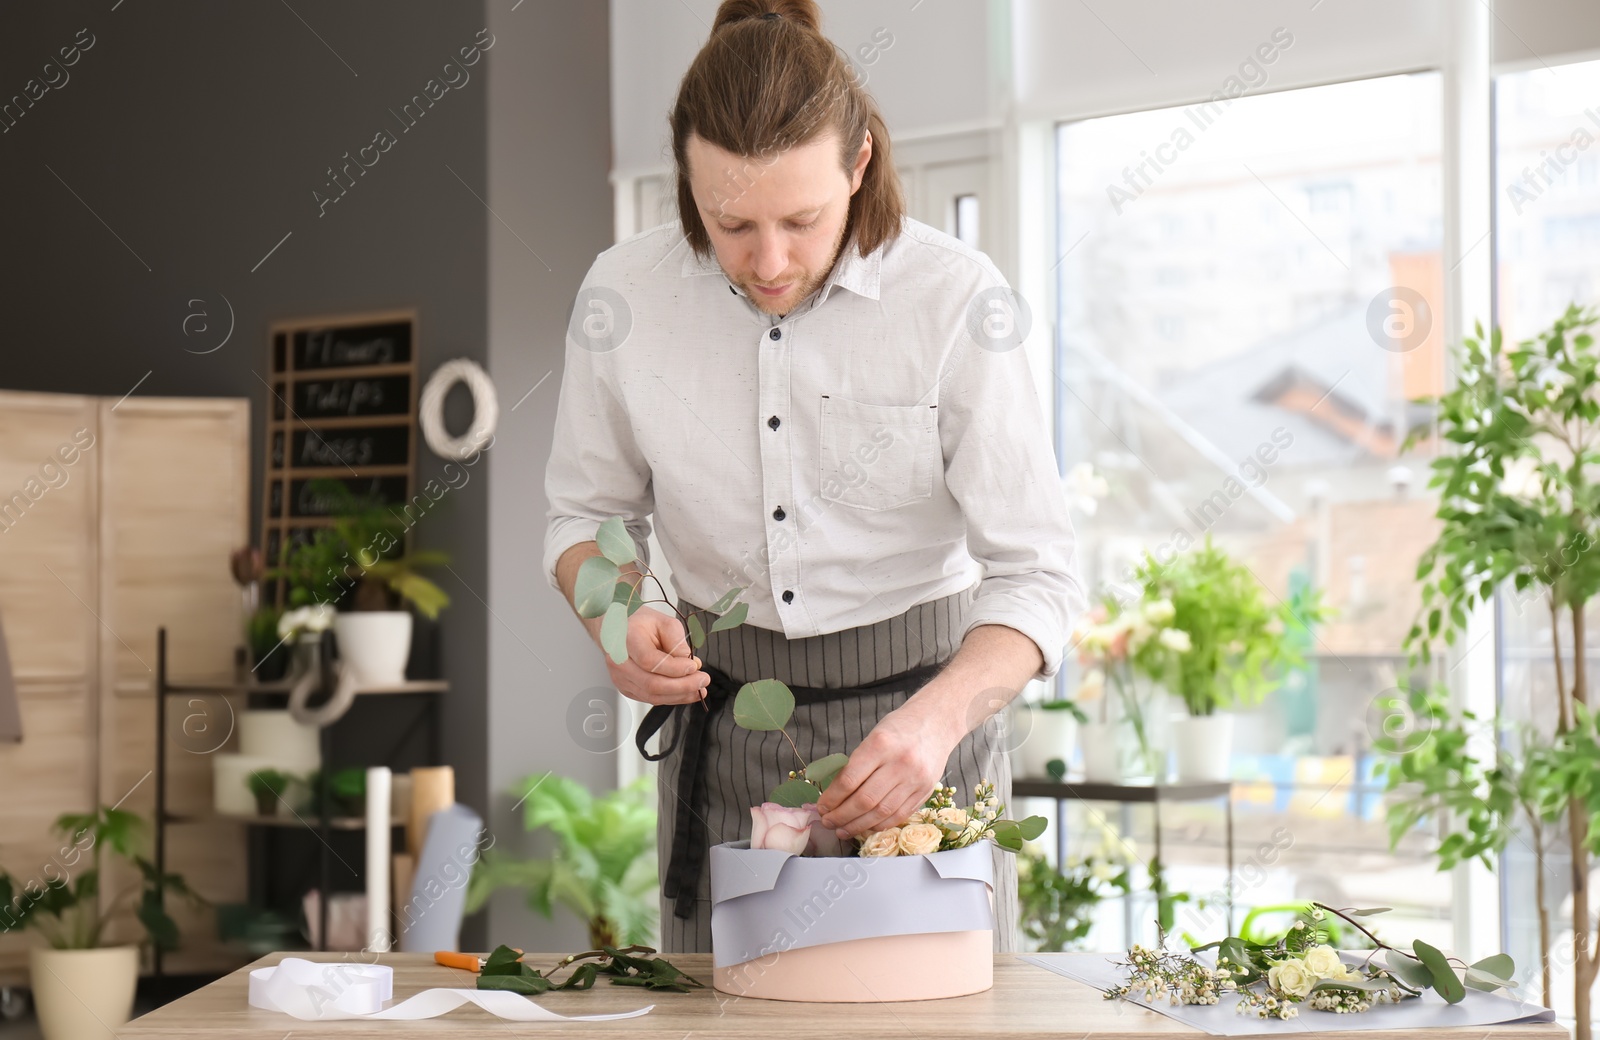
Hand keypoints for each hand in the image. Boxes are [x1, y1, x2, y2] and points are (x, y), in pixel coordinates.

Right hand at [603, 609, 708, 705]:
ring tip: (698, 689)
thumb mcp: (664, 622)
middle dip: (682, 686)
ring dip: (679, 695)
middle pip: (651, 684)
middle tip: (702, 681)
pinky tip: (685, 692)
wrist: (620, 630)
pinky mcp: (626, 688)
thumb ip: (677, 642)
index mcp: (626, 640)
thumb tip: (691, 665)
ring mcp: (620, 678)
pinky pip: (650, 698)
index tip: (693, 666)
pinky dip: (671, 698)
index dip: (675, 668)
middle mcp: (619, 662)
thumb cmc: (640, 624)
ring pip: (652, 696)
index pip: (650, 661)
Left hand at [814, 705, 955, 839]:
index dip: (832, 798)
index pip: (850, 779)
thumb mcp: (873, 736)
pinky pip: (899, 815)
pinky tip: (865, 827)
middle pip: (865, 800)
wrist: (936, 723)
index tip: (822, 806)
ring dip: (858, 826)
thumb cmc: (899, 728)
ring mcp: (915, 779)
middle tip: (828, 822)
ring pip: (881, 812)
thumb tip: (835, 794)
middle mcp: (900, 763)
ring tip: (842, 830)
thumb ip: (857, 763)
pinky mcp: (925, 791)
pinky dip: (879, 825)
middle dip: (841, 816)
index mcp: (881, 744)